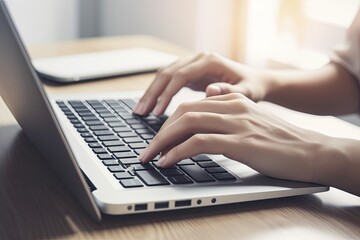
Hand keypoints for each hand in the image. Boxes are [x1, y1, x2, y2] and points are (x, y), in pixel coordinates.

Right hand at [133, 52, 271, 115]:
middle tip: (140, 112)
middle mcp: (198, 59)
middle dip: (152, 93)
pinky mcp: (189, 72)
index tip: (158, 111)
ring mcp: (192, 63)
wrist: (255, 80)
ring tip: (139, 111)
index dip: (167, 93)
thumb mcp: (247, 93)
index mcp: (210, 61)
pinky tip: (150, 106)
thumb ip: (230, 92)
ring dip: (150, 92)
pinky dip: (157, 92)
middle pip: (167, 72)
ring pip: (164, 74)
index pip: (181, 75)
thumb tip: (210, 91)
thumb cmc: (252, 87)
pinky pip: (168, 80)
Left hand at [139, 93, 327, 182]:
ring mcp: (236, 123)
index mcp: (233, 100)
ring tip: (150, 157)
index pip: (190, 105)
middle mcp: (232, 106)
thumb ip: (228, 116)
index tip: (157, 138)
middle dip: (160, 131)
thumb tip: (204, 115)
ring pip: (187, 123)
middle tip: (146, 149)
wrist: (311, 151)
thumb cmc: (279, 142)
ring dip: (163, 141)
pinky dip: (178, 151)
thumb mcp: (250, 122)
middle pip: (183, 112)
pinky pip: (199, 142)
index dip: (168, 121)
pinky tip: (168, 161)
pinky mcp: (240, 141)